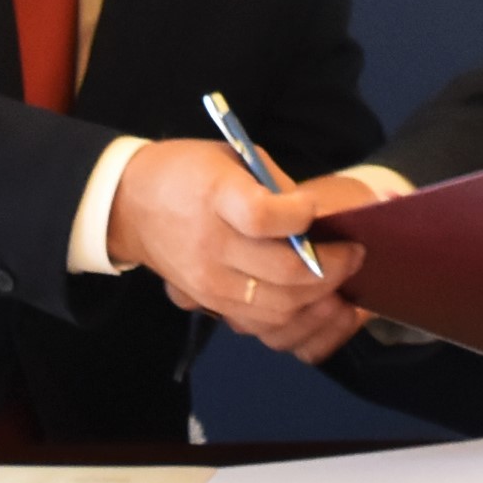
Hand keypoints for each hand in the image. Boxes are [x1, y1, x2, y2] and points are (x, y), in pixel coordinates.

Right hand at [104, 141, 365, 360]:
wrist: (128, 205)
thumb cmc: (187, 171)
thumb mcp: (231, 156)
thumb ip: (276, 185)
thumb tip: (317, 218)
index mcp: (216, 196)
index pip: (263, 218)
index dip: (300, 217)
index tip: (316, 211)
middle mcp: (212, 246)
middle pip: (283, 274)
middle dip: (332, 268)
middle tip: (355, 255)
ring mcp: (209, 283)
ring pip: (278, 309)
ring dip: (319, 300)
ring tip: (341, 284)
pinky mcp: (208, 304)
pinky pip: (260, 326)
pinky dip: (295, 320)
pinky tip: (314, 304)